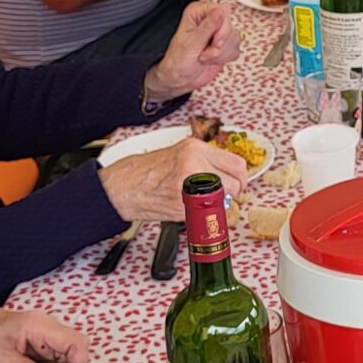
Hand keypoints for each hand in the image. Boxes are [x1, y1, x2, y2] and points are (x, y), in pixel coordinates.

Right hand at [100, 136, 250, 227]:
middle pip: (236, 182)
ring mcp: (189, 185)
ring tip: (205, 203)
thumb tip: (226, 175)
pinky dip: (203, 214)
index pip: (237, 163)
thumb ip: (203, 161)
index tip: (238, 183)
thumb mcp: (178, 154)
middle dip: (233, 193)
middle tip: (224, 196)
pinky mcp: (182, 205)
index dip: (241, 177)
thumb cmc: (146, 171)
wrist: (122, 187)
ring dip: (220, 204)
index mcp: (195, 148)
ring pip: (225, 199)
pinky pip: (206, 212)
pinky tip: (190, 209)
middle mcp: (194, 163)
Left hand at [142, 0, 237, 103]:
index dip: (222, 28)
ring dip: (220, 53)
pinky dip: (224, 58)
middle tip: (205, 52)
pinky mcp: (225, 44)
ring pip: (234, 39)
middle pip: (230, 26)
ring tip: (204, 56)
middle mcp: (209, 20)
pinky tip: (211, 59)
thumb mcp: (192, 42)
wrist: (180, 78)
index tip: (215, 42)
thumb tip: (220, 11)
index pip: (222, 11)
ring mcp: (218, 32)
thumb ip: (208, 26)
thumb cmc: (178, 60)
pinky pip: (235, 49)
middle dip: (219, 44)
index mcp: (198, 12)